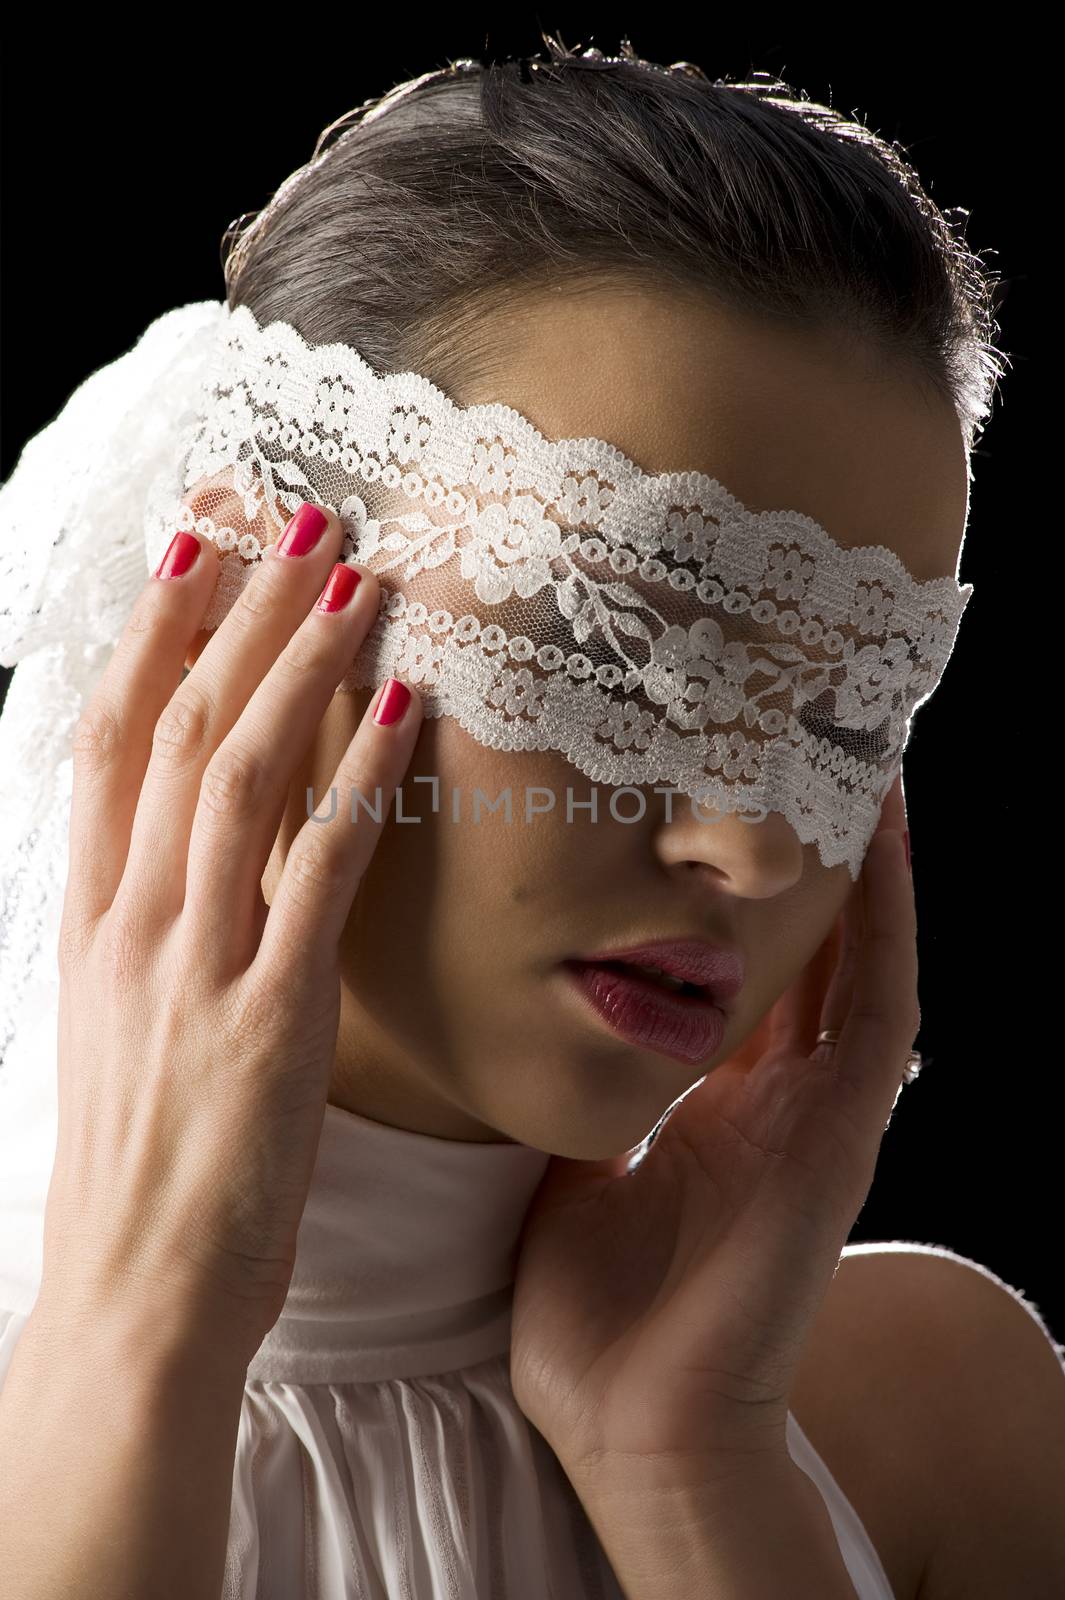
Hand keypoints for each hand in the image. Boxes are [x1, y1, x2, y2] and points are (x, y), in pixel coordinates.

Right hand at [34, 504, 420, 1366]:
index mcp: (91, 920)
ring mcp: (193, 964)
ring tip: (349, 570)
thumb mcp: (122, 1027)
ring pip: (236, 772)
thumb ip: (155, 928)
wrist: (134, 1302)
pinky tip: (397, 704)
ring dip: (295, 661)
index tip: (195, 543)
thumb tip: (198, 848)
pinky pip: (315, 871)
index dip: (152, 631)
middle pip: (177, 726)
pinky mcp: (267, 1019)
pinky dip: (355, 778)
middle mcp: (131, 922)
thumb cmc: (143, 1169)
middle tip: (292, 513)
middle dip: (236, 609)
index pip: (109, 739)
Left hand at [509, 776, 915, 1498]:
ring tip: (862, 763)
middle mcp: (778, 1095)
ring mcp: (819, 1114)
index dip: (743, 889)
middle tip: (800, 749)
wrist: (634, 1426)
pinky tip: (881, 844)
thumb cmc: (594, 1313)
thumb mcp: (572, 1163)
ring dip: (868, 866)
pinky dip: (886, 924)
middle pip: (811, 949)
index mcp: (716, 1103)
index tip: (720, 801)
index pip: (743, 969)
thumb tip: (535, 1006)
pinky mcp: (842, 1135)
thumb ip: (577, 1084)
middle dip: (811, 859)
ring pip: (861, 958)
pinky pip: (879, 1008)